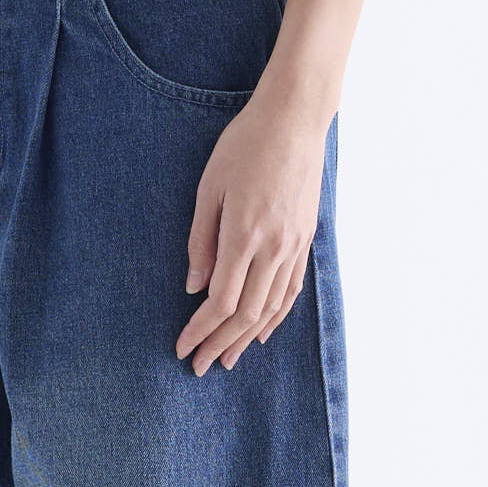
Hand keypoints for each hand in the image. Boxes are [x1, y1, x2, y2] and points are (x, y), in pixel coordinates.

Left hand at [175, 84, 328, 375]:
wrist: (294, 120)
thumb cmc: (244, 145)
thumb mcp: (210, 187)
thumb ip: (201, 241)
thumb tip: (194, 287)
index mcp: (244, 235)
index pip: (222, 302)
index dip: (200, 329)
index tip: (182, 346)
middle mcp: (274, 248)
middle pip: (247, 313)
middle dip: (220, 343)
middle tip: (198, 366)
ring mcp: (294, 245)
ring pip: (272, 307)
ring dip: (248, 337)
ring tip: (228, 358)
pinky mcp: (306, 239)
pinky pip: (292, 289)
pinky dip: (277, 315)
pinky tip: (263, 331)